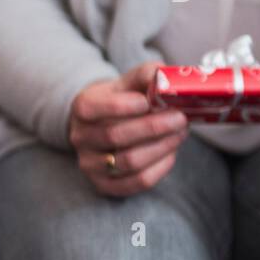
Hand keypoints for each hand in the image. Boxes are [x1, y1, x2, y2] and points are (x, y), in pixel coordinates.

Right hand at [68, 61, 188, 196]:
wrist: (107, 124)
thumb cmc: (124, 98)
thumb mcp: (131, 81)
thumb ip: (149, 75)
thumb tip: (168, 79)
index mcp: (81, 108)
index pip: (92, 109)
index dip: (120, 107)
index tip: (147, 102)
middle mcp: (80, 138)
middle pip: (115, 136)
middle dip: (153, 127)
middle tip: (180, 118)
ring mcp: (90, 164)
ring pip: (128, 162)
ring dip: (161, 147)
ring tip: (180, 134)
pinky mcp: (105, 185)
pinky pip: (137, 182)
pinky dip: (159, 168)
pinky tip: (170, 153)